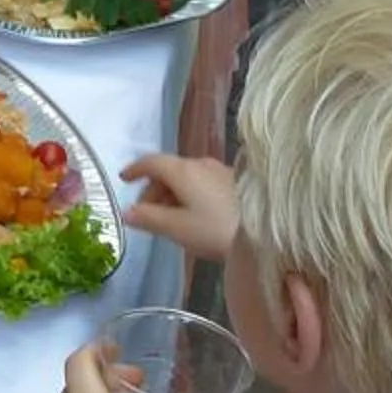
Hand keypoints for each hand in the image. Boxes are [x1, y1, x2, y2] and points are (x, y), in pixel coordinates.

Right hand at [121, 151, 238, 262]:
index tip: (123, 179)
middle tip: (147, 213)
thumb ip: (149, 218)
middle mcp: (200, 163)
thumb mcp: (177, 228)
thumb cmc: (217, 229)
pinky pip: (201, 182)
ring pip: (186, 176)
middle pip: (168, 169)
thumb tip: (126, 212)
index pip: (151, 162)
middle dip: (153, 189)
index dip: (134, 169)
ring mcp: (219, 170)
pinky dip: (189, 194)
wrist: (267, 230)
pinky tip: (195, 215)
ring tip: (171, 218)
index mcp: (183, 170)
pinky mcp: (234, 181)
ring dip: (172, 193)